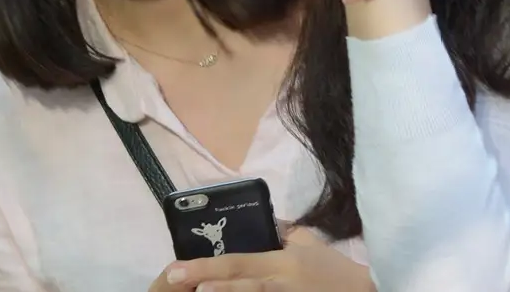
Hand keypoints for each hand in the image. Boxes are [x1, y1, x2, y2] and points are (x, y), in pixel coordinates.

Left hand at [148, 227, 375, 291]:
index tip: (178, 267)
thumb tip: (269, 225)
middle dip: (202, 282)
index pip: (238, 263)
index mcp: (281, 264)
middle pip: (233, 285)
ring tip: (195, 291)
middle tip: (173, 279)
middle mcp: (275, 285)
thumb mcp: (312, 246)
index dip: (206, 266)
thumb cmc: (336, 271)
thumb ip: (288, 235)